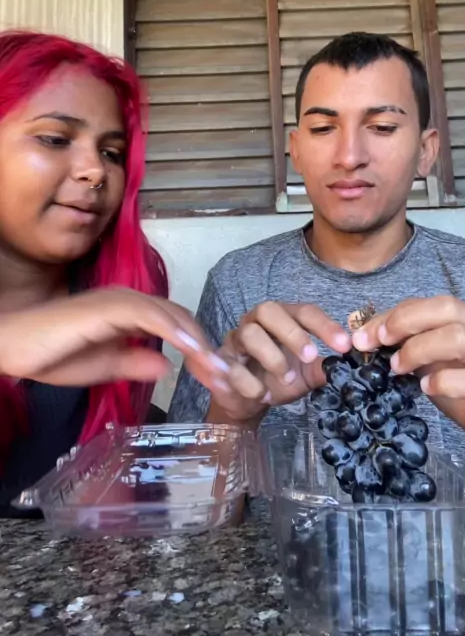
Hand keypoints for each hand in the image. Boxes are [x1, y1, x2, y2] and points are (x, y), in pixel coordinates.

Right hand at [0, 287, 227, 387]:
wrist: (11, 344)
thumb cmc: (50, 353)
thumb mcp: (102, 366)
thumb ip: (134, 362)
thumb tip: (168, 366)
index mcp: (131, 314)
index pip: (176, 326)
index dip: (200, 350)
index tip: (220, 378)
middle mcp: (130, 301)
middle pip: (181, 319)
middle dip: (207, 348)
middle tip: (229, 378)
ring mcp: (119, 300)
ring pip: (171, 315)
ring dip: (197, 342)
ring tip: (217, 370)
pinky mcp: (107, 306)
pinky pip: (147, 315)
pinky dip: (172, 330)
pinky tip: (189, 350)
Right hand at [195, 301, 350, 424]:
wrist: (248, 401)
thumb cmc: (279, 378)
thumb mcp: (306, 374)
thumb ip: (323, 368)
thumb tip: (347, 368)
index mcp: (283, 319)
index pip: (304, 311)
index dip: (324, 326)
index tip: (345, 346)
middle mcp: (257, 322)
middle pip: (270, 310)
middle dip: (292, 333)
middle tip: (312, 356)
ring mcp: (237, 340)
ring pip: (250, 334)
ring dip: (273, 358)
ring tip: (287, 380)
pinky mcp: (222, 362)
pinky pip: (233, 366)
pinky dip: (250, 383)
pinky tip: (263, 395)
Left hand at [350, 296, 464, 448]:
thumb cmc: (462, 393)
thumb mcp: (432, 362)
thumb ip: (408, 343)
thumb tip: (364, 333)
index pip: (430, 304)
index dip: (393, 315)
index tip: (363, 336)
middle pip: (447, 307)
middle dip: (405, 321)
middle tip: (379, 342)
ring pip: (457, 336)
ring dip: (418, 349)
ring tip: (398, 368)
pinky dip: (443, 381)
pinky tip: (426, 388)